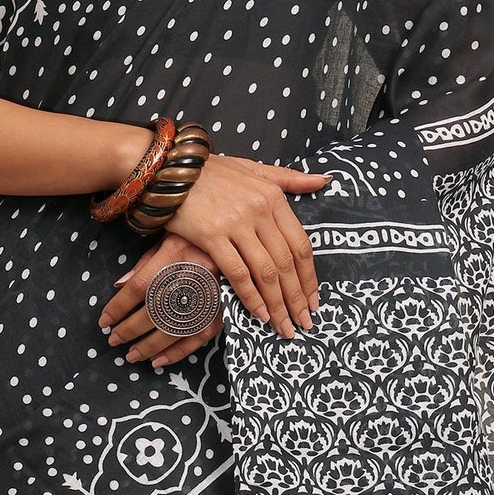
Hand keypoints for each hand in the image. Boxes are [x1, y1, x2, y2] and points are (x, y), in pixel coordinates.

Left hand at [98, 231, 224, 370]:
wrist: (240, 235)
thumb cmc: (198, 234)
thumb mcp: (170, 237)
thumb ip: (145, 263)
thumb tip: (121, 286)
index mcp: (175, 254)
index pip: (140, 286)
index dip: (119, 307)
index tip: (104, 320)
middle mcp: (192, 277)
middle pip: (154, 311)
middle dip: (129, 330)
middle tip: (113, 340)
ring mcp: (211, 296)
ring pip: (175, 330)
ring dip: (149, 347)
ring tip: (131, 355)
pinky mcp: (225, 310)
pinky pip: (198, 338)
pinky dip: (176, 353)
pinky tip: (158, 361)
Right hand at [159, 151, 328, 335]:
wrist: (169, 168)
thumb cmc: (211, 172)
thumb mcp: (253, 169)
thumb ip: (289, 178)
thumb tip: (324, 180)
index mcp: (273, 197)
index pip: (301, 245)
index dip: (309, 277)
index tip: (313, 301)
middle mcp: (260, 210)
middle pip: (287, 263)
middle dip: (297, 298)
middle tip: (303, 323)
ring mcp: (237, 223)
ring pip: (266, 272)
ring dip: (277, 304)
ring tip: (284, 326)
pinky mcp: (212, 235)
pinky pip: (238, 273)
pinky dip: (251, 297)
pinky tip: (258, 314)